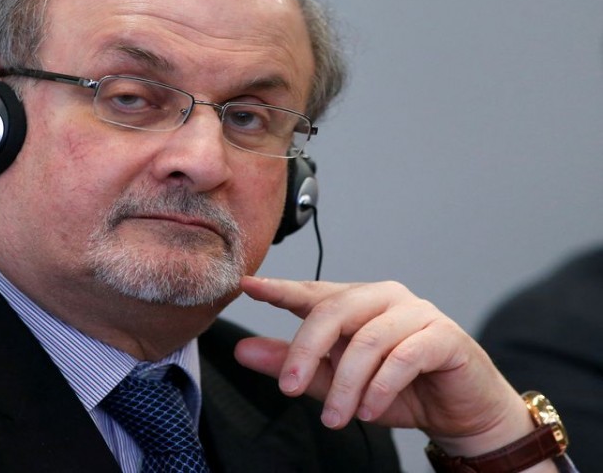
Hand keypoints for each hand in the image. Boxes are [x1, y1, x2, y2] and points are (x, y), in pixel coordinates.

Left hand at [234, 277, 537, 455]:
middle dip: (306, 351)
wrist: (461, 413)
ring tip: (336, 418)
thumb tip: (243, 350)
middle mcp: (384, 298)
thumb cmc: (399, 391)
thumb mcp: (337, 382)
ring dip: (346, 384)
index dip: (279, 288)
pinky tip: (368, 410)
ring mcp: (416, 313)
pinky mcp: (444, 336)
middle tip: (289, 389)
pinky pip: (405, 356)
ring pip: (368, 340)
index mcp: (355, 302)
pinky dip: (381, 386)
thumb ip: (294, 364)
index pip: (311, 292)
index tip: (247, 286)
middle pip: (334, 311)